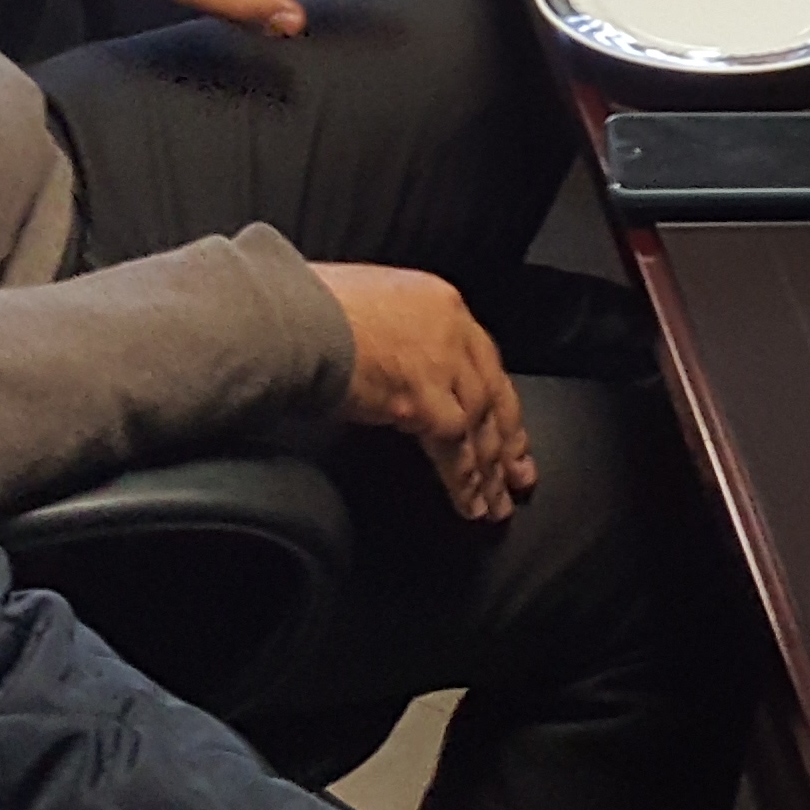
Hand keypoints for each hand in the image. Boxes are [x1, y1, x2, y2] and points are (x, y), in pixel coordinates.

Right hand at [325, 263, 537, 520]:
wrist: (289, 314)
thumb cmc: (308, 305)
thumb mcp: (368, 306)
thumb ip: (394, 334)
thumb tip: (392, 364)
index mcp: (440, 303)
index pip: (482, 357)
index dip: (496, 398)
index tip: (506, 425)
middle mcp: (452, 331)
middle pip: (492, 394)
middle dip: (508, 439)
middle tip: (520, 474)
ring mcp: (441, 365)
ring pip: (480, 427)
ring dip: (489, 472)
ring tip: (496, 505)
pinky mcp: (422, 400)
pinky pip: (455, 450)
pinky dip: (464, 481)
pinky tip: (471, 505)